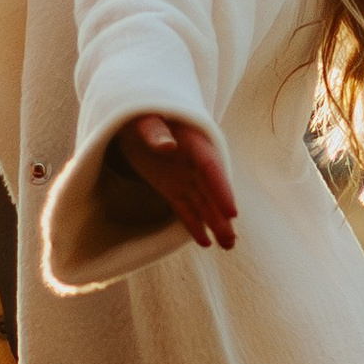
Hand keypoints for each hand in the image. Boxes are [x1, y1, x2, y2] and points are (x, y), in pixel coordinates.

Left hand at [116, 114, 237, 248]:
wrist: (132, 121)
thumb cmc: (139, 116)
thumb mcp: (144, 120)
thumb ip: (155, 132)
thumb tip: (168, 146)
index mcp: (194, 143)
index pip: (211, 168)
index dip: (222, 190)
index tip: (232, 212)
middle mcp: (194, 164)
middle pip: (211, 192)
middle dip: (222, 216)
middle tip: (231, 240)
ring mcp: (184, 177)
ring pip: (202, 204)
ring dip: (214, 224)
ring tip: (227, 246)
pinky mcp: (172, 188)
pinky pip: (185, 208)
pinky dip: (193, 225)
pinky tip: (205, 243)